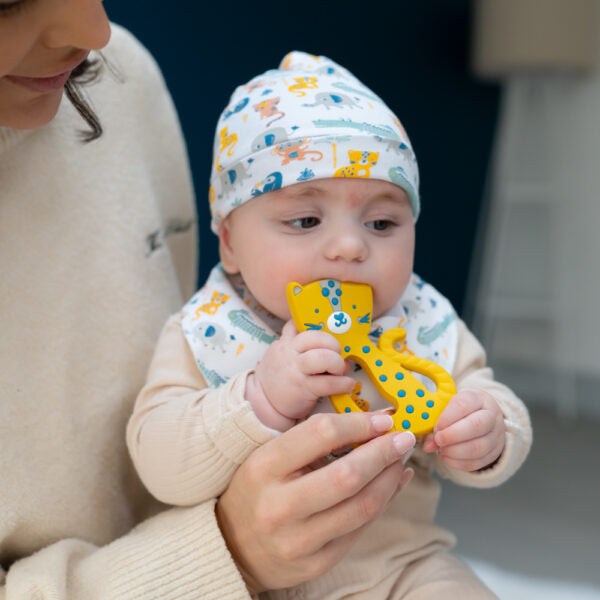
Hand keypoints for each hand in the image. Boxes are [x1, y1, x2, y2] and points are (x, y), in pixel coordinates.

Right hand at [216, 412, 415, 593]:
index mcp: (264, 467)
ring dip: (390, 478)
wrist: (232, 547)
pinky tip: (392, 485)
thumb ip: (313, 441)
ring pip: (361, 506)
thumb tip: (371, 426)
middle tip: (404, 437)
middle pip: (347, 474)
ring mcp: (298, 539)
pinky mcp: (317, 562)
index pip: (320, 434)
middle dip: (384, 452)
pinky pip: (360, 529)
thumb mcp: (270, 457)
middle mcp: (279, 505)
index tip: (382, 420)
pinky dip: (383, 503)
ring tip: (401, 460)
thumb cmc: (257, 490)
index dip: (358, 423)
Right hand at [248, 320, 354, 429]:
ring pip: (322, 358)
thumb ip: (306, 351)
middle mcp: (290, 353)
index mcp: (286, 343)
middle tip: (337, 355)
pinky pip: (328, 383)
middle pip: (315, 338)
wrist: (262, 402)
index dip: (318, 326)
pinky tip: (347, 384)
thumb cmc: (278, 377)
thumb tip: (341, 356)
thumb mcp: (283, 356)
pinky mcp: (303, 388)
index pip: (299, 323)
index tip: (328, 335)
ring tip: (339, 370)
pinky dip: (343, 383)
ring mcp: (296, 371)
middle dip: (333, 344)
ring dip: (337, 362)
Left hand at [422, 389, 504, 470]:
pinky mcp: (493, 453)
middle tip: (438, 439)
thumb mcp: (450, 407)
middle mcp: (491, 416)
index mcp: (478, 398)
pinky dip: (458, 462)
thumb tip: (428, 445)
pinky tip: (446, 457)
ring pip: (478, 447)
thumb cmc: (462, 411)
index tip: (436, 426)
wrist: (485, 418)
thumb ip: (436, 422)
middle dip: (452, 435)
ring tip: (441, 449)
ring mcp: (495, 435)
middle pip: (476, 425)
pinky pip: (478, 462)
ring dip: (455, 451)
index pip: (464, 404)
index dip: (448, 416)